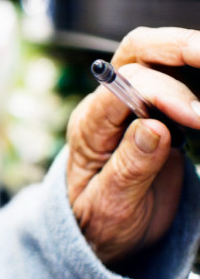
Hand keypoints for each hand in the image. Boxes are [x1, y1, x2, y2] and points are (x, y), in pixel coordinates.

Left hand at [67, 27, 199, 264]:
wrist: (96, 231)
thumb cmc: (96, 220)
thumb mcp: (109, 207)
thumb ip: (129, 168)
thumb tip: (153, 129)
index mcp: (90, 127)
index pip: (123, 87)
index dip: (163, 93)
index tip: (197, 118)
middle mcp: (107, 106)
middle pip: (138, 52)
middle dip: (179, 46)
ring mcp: (131, 103)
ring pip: (159, 56)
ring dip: (193, 56)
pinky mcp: (156, 109)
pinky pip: (179, 77)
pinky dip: (199, 74)